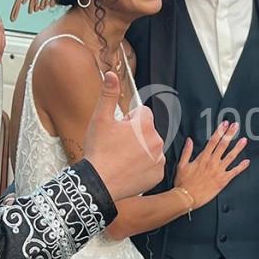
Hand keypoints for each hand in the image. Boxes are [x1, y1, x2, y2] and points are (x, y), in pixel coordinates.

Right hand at [82, 72, 165, 201]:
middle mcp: (157, 140)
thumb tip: (111, 74)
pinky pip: (153, 164)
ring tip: (122, 159)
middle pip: (147, 130)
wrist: (98, 183)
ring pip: (150, 147)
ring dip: (140, 150)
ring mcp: (159, 159)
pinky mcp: (158, 174)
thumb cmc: (98, 151)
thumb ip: (109, 95)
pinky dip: (143, 166)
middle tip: (117, 146)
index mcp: (145, 125)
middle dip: (135, 135)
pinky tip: (129, 170)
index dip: (128, 120)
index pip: (142, 113)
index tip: (117, 131)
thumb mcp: (100, 119)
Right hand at [172, 122, 249, 208]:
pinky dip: (241, 167)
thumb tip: (189, 140)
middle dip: (230, 134)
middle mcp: (212, 163)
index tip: (224, 124)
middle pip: (223, 145)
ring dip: (238, 148)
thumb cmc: (183, 183)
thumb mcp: (181, 165)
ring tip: (244, 140)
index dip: (220, 131)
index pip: (213, 141)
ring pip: (231, 157)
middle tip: (236, 126)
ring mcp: (218, 171)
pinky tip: (247, 162)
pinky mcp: (223, 181)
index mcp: (202, 158)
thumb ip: (187, 151)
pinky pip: (234, 172)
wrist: (186, 197)